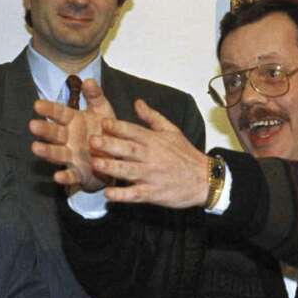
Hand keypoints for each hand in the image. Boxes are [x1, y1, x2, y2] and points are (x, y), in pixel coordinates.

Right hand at [29, 79, 114, 191]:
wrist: (116, 157)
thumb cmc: (105, 131)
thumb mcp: (102, 111)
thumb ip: (95, 96)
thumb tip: (88, 80)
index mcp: (73, 121)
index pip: (59, 113)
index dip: (49, 109)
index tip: (37, 104)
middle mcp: (68, 138)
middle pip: (54, 133)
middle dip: (44, 129)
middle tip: (32, 125)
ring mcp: (72, 155)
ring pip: (57, 153)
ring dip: (46, 151)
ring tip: (36, 148)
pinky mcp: (78, 173)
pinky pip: (70, 175)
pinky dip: (64, 176)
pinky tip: (57, 176)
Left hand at [89, 99, 209, 208]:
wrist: (204, 179)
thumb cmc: (185, 154)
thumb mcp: (171, 130)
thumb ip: (152, 117)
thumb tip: (137, 102)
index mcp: (155, 140)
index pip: (134, 131)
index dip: (118, 127)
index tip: (102, 123)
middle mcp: (152, 156)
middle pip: (129, 149)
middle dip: (110, 145)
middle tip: (92, 141)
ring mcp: (152, 175)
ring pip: (129, 170)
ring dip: (112, 167)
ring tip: (95, 164)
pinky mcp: (154, 193)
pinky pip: (136, 194)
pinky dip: (122, 195)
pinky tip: (108, 194)